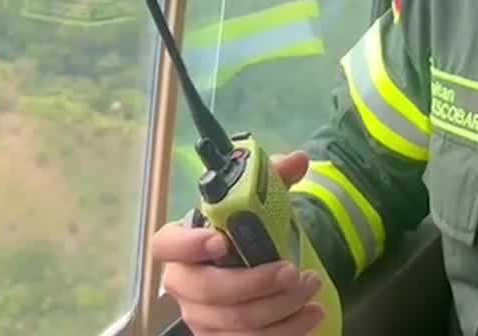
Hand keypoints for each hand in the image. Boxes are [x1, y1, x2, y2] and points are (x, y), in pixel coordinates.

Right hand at [154, 151, 325, 335]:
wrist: (252, 265)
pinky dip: (285, 332)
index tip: (221, 240)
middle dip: (255, 283)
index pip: (165, 245)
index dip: (188, 245)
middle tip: (293, 272)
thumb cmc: (246, 232)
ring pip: (235, 322)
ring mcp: (199, 317)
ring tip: (312, 288)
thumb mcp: (259, 202)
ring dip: (280, 308)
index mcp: (181, 244)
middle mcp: (183, 284)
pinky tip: (310, 315)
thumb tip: (298, 160)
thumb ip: (273, 178)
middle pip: (208, 291)